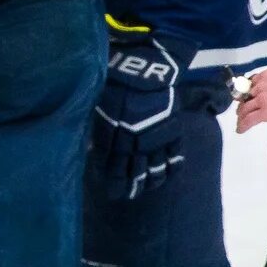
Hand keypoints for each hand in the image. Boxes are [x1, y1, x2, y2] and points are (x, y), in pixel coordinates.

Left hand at [91, 29, 183, 198]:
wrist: (143, 71)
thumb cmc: (115, 85)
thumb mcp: (100, 108)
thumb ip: (99, 131)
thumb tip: (92, 149)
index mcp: (112, 139)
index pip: (111, 169)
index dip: (113, 183)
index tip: (113, 193)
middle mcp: (134, 145)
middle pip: (133, 173)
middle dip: (131, 186)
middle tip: (130, 194)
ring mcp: (154, 140)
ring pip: (155, 169)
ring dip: (151, 181)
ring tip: (148, 187)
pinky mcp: (172, 132)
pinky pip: (174, 156)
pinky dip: (172, 167)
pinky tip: (169, 175)